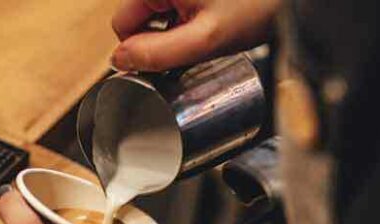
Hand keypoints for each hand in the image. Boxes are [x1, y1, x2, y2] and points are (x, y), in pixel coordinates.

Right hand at [111, 0, 282, 70]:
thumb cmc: (259, 5)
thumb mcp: (205, 40)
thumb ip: (158, 53)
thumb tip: (120, 62)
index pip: (122, 24)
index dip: (144, 48)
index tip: (173, 56)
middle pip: (140, 16)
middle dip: (163, 35)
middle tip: (199, 41)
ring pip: (159, 11)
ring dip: (178, 26)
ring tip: (213, 25)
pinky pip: (177, 4)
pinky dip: (191, 14)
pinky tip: (216, 15)